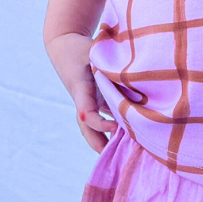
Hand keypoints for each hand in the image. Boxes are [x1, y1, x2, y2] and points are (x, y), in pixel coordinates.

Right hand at [45, 31, 116, 151]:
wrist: (64, 44)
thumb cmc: (82, 47)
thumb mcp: (95, 51)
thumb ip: (112, 64)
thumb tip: (138, 75)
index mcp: (81, 89)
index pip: (87, 113)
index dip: (100, 124)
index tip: (115, 127)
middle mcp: (82, 99)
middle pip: (86, 128)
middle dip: (99, 144)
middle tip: (115, 157)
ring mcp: (87, 101)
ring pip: (93, 126)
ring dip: (105, 140)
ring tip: (125, 153)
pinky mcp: (93, 98)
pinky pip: (101, 117)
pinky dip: (112, 128)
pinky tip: (128, 136)